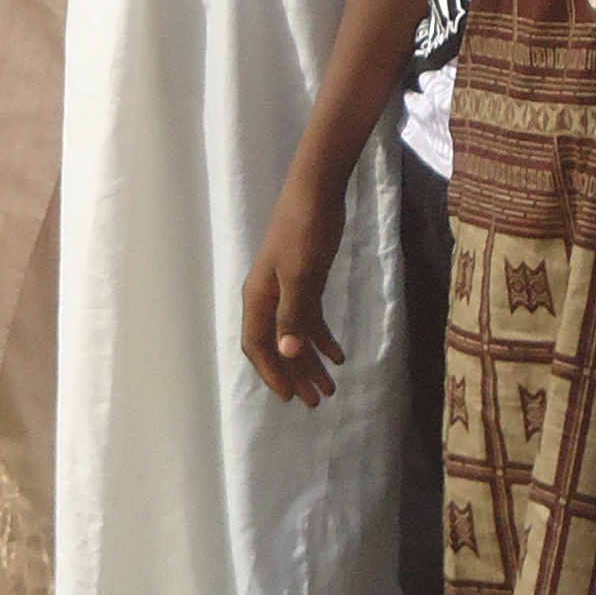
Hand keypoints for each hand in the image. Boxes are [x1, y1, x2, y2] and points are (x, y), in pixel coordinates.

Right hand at [242, 169, 352, 405]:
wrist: (316, 192)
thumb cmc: (305, 232)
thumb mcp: (301, 276)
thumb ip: (293, 315)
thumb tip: (286, 353)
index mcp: (258, 297)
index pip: (258, 345)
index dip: (272, 373)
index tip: (289, 398)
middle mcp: (267, 297)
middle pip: (277, 345)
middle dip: (295, 374)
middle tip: (316, 402)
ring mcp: (285, 289)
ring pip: (293, 335)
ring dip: (309, 361)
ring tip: (329, 387)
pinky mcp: (304, 280)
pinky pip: (308, 318)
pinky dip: (320, 338)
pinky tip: (338, 355)